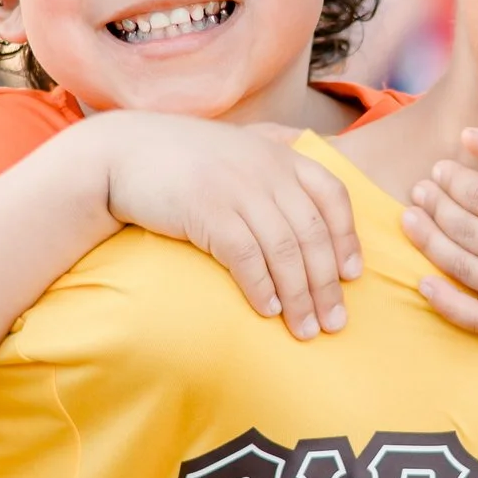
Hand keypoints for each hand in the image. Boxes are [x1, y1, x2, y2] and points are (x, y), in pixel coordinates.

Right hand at [91, 114, 361, 340]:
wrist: (124, 154)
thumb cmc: (183, 158)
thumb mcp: (237, 148)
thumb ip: (273, 158)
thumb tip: (306, 183)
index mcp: (280, 156)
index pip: (333, 196)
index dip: (347, 238)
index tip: (353, 275)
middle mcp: (266, 171)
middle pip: (313, 234)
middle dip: (328, 284)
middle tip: (335, 323)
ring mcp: (238, 190)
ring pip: (285, 251)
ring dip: (299, 297)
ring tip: (305, 329)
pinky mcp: (208, 211)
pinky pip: (246, 257)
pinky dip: (261, 287)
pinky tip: (268, 310)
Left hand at [400, 124, 477, 344]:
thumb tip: (464, 138)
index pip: (473, 194)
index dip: (448, 179)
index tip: (438, 169)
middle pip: (460, 229)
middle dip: (433, 206)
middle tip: (418, 191)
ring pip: (460, 269)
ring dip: (429, 242)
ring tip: (413, 220)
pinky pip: (475, 321)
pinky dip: (444, 303)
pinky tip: (424, 282)